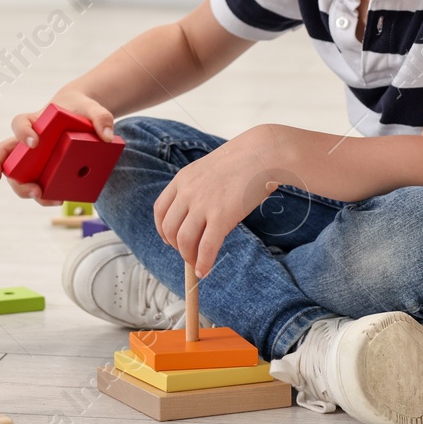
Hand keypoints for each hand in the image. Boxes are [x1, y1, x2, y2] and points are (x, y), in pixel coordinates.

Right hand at [0, 89, 116, 204]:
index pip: (19, 123)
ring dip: (23, 189)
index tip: (35, 143)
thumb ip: (101, 117)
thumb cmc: (81, 110)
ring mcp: (33, 159)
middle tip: (13, 182)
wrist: (82, 118)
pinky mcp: (44, 172)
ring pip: (17, 175)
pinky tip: (56, 199)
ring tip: (41, 196)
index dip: (22, 133)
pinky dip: (42, 196)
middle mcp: (28, 141)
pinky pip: (37, 185)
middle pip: (5, 154)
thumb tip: (106, 137)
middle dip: (1, 168)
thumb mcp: (93, 108)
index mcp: (35, 121)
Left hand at [154, 125, 287, 277]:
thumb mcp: (209, 170)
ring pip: (184, 241)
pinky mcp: (222, 217)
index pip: (160, 210)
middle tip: (187, 253)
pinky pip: (206, 247)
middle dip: (175, 246)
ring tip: (196, 262)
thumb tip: (197, 216)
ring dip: (188, 256)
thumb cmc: (242, 161)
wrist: (263, 153)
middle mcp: (188, 192)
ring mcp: (203, 205)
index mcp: (182, 179)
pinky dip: (203, 263)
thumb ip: (198, 189)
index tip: (169, 239)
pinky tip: (204, 270)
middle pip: (169, 228)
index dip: (162, 229)